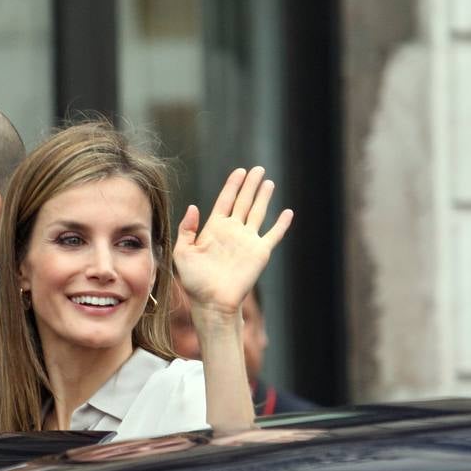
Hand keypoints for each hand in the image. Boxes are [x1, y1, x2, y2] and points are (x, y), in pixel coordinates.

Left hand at [173, 166, 292, 318]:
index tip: (239, 171)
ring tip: (268, 182)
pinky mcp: (260, 253)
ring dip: (264, 197)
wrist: (212, 302)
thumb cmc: (195, 281)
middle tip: (257, 169)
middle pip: (244, 202)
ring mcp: (247, 241)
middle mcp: (232, 232)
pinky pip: (273, 235)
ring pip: (258, 213)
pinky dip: (281, 224)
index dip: (233, 185)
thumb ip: (187, 229)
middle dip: (250, 184)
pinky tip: (288, 213)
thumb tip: (194, 206)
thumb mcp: (182, 253)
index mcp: (214, 229)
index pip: (226, 201)